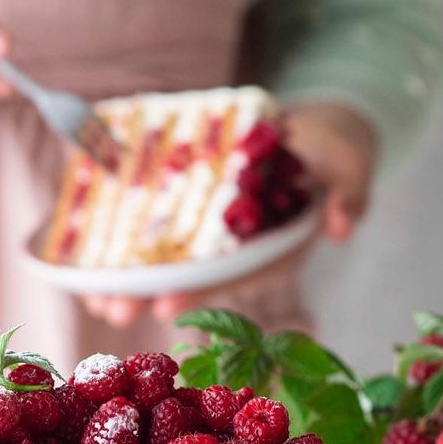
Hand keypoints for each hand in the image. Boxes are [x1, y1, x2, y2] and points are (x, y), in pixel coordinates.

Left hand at [79, 102, 375, 329]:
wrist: (318, 131)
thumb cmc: (336, 147)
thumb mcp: (350, 161)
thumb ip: (349, 191)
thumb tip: (340, 225)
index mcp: (275, 248)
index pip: (233, 275)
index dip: (200, 291)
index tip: (164, 306)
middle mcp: (242, 250)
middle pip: (192, 280)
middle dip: (150, 296)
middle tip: (111, 312)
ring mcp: (218, 237)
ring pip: (171, 265)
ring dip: (131, 282)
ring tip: (92, 298)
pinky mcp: (198, 216)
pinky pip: (162, 233)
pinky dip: (129, 245)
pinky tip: (93, 255)